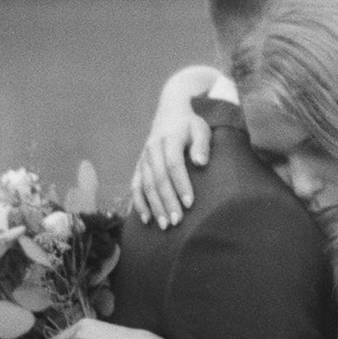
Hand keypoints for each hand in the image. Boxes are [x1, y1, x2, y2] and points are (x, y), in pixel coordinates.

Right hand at [130, 72, 215, 227]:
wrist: (170, 113)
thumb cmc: (190, 125)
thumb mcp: (201, 128)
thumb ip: (202, 144)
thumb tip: (200, 162)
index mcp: (169, 138)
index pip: (174, 164)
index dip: (181, 185)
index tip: (190, 203)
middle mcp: (153, 149)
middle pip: (158, 179)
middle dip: (167, 202)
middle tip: (177, 222)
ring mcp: (144, 158)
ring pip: (146, 185)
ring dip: (154, 206)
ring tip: (165, 226)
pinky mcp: (139, 165)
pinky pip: (135, 186)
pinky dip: (139, 202)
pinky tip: (147, 219)